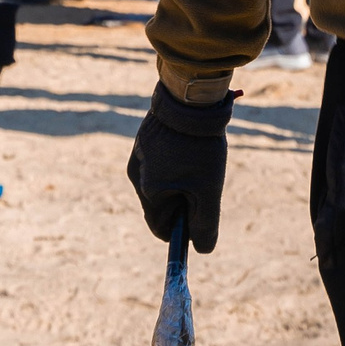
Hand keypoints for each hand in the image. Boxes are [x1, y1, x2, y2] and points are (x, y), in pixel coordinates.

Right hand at [127, 84, 232, 251]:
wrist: (190, 96)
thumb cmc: (200, 145)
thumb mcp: (208, 188)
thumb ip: (206, 223)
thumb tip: (203, 249)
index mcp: (147, 190)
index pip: (161, 227)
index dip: (183, 229)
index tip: (201, 220)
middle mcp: (135, 174)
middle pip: (162, 204)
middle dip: (185, 200)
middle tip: (206, 183)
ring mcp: (138, 153)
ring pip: (162, 181)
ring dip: (182, 179)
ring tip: (200, 158)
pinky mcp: (145, 137)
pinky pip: (160, 160)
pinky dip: (177, 160)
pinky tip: (192, 145)